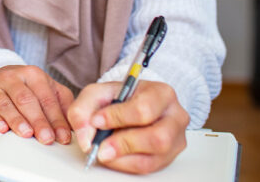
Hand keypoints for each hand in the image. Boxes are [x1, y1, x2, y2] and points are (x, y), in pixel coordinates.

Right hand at [0, 65, 73, 144]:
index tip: (63, 136)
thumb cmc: (26, 87)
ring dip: (17, 120)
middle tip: (47, 138)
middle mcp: (12, 78)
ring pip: (6, 104)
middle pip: (26, 100)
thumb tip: (75, 125)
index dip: (56, 118)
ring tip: (27, 134)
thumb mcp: (47, 89)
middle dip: (38, 121)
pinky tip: (2, 128)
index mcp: (33, 74)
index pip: (47, 98)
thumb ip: (62, 104)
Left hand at [67, 80, 188, 173]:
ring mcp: (176, 138)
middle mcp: (175, 116)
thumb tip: (85, 138)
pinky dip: (127, 164)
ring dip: (125, 156)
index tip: (96, 121)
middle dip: (124, 143)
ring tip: (104, 151)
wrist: (132, 104)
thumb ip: (84, 109)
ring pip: (156, 155)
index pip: (143, 109)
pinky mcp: (170, 156)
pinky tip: (114, 156)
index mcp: (161, 93)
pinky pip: (151, 166)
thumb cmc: (119, 97)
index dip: (118, 117)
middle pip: (157, 137)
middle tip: (100, 146)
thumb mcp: (98, 93)